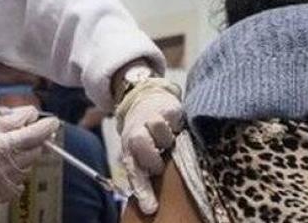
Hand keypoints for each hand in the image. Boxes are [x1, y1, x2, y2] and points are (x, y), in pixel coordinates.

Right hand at [0, 106, 57, 207]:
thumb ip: (8, 120)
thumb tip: (29, 114)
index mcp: (0, 146)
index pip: (36, 135)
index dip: (47, 126)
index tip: (52, 122)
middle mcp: (5, 168)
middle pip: (35, 151)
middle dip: (33, 140)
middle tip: (22, 133)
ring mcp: (3, 184)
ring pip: (27, 167)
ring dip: (22, 157)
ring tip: (1, 151)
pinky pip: (18, 183)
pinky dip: (13, 174)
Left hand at [115, 80, 183, 214]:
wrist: (146, 99)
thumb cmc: (145, 134)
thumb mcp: (139, 153)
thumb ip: (145, 173)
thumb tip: (151, 205)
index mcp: (130, 149)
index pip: (135, 172)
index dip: (143, 190)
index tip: (150, 208)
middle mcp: (137, 133)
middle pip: (140, 143)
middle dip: (153, 158)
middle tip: (161, 165)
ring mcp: (151, 119)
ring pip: (157, 128)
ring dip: (166, 138)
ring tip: (170, 143)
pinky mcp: (167, 108)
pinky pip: (173, 119)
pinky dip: (177, 125)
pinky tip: (178, 128)